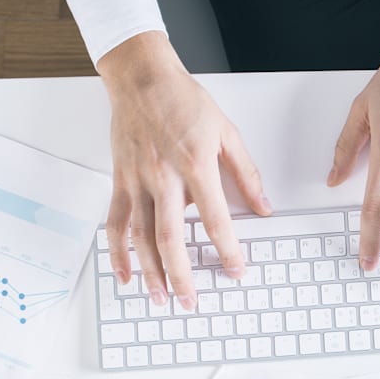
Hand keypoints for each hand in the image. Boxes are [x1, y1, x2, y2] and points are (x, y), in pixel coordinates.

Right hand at [99, 32, 270, 309]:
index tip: (234, 271)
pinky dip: (117, 251)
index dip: (226, 250)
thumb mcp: (227, 132)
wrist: (141, 77)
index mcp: (195, 165)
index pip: (214, 219)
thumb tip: (264, 206)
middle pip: (170, 237)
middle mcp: (163, 177)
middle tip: (191, 301)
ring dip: (150, 271)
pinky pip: (115, 222)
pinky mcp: (120, 180)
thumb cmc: (183, 101)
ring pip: (140, 236)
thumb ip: (246, 173)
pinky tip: (125, 274)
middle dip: (181, 275)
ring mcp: (137, 180)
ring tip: (160, 297)